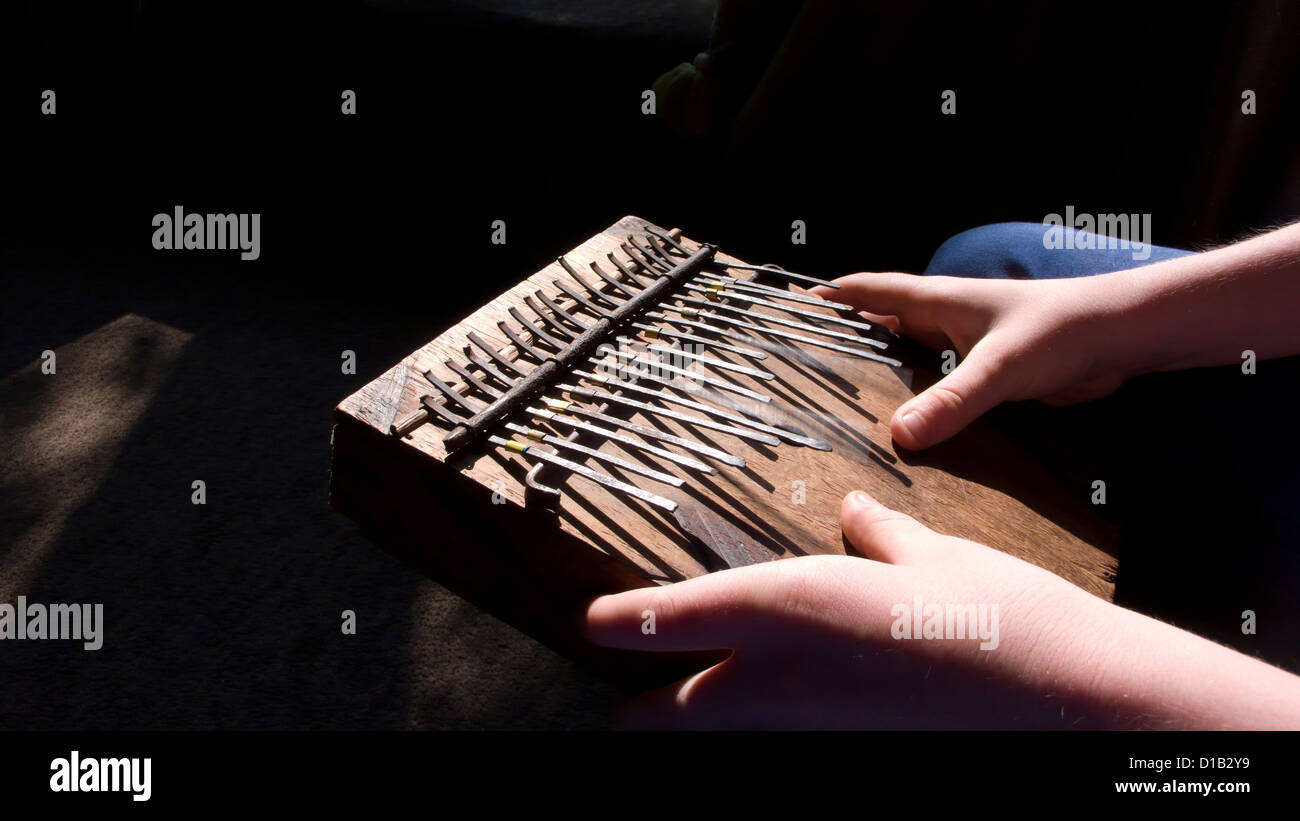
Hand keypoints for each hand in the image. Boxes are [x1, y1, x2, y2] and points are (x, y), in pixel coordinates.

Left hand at [584, 491, 1299, 729]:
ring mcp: (809, 735)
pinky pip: (769, 757)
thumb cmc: (1007, 618)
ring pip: (709, 746)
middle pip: (658, 721)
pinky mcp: (841, 762)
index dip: (619, 623)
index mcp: (790, 604)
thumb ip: (881, 537)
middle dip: (636, 711)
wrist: (1075, 706)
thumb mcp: (936, 557)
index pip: (664, 621)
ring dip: (688, 731)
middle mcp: (781, 680)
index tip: (595, 621)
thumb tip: (856, 513)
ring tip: (695, 702)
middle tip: (635, 690)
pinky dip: (755, 741)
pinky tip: (783, 716)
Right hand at [812, 273, 1129, 448]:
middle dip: (842, 344)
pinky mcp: (983, 376)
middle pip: (877, 328)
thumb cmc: (1062, 331)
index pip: (865, 290)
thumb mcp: (1000, 367)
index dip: (826, 299)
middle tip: (800, 372)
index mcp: (936, 301)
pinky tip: (901, 432)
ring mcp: (962, 348)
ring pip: (905, 361)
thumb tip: (899, 436)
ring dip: (878, 379)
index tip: (786, 313)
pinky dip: (913, 403)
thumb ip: (952, 402)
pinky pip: (935, 388)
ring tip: (838, 409)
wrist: (1120, 338)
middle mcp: (942, 321)